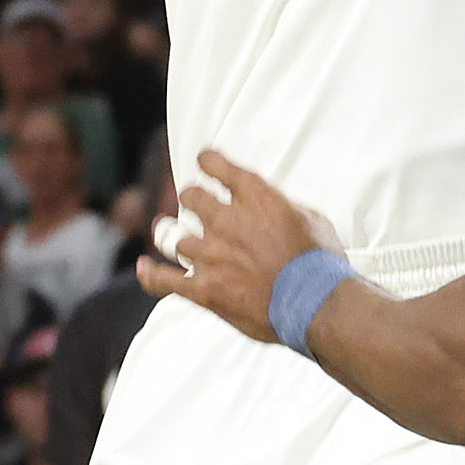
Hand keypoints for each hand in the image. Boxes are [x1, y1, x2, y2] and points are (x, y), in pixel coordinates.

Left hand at [137, 151, 339, 341]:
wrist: (315, 304)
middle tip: (196, 204)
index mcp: (255, 196)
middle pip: (190, 196)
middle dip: (193, 198)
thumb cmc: (320, 262)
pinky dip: (151, 273)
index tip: (205, 161)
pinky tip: (144, 267)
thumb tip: (272, 206)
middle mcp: (227, 219)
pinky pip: (163, 279)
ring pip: (174, 237)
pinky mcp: (203, 288)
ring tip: (170, 235)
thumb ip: (281, 206)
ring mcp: (211, 254)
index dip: (207, 160)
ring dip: (175, 236)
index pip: (215, 164)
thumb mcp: (310, 218)